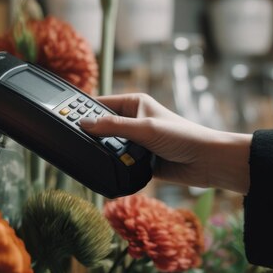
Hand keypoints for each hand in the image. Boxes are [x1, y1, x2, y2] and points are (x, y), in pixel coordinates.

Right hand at [80, 93, 251, 193]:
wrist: (207, 162)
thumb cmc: (182, 136)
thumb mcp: (144, 128)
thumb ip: (113, 127)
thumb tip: (84, 124)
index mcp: (134, 104)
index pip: (101, 104)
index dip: (84, 111)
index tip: (65, 118)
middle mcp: (133, 120)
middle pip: (102, 127)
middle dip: (92, 135)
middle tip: (74, 141)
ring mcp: (136, 141)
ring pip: (109, 146)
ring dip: (105, 152)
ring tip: (93, 156)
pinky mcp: (139, 160)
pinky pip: (119, 162)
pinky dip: (114, 165)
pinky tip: (106, 168)